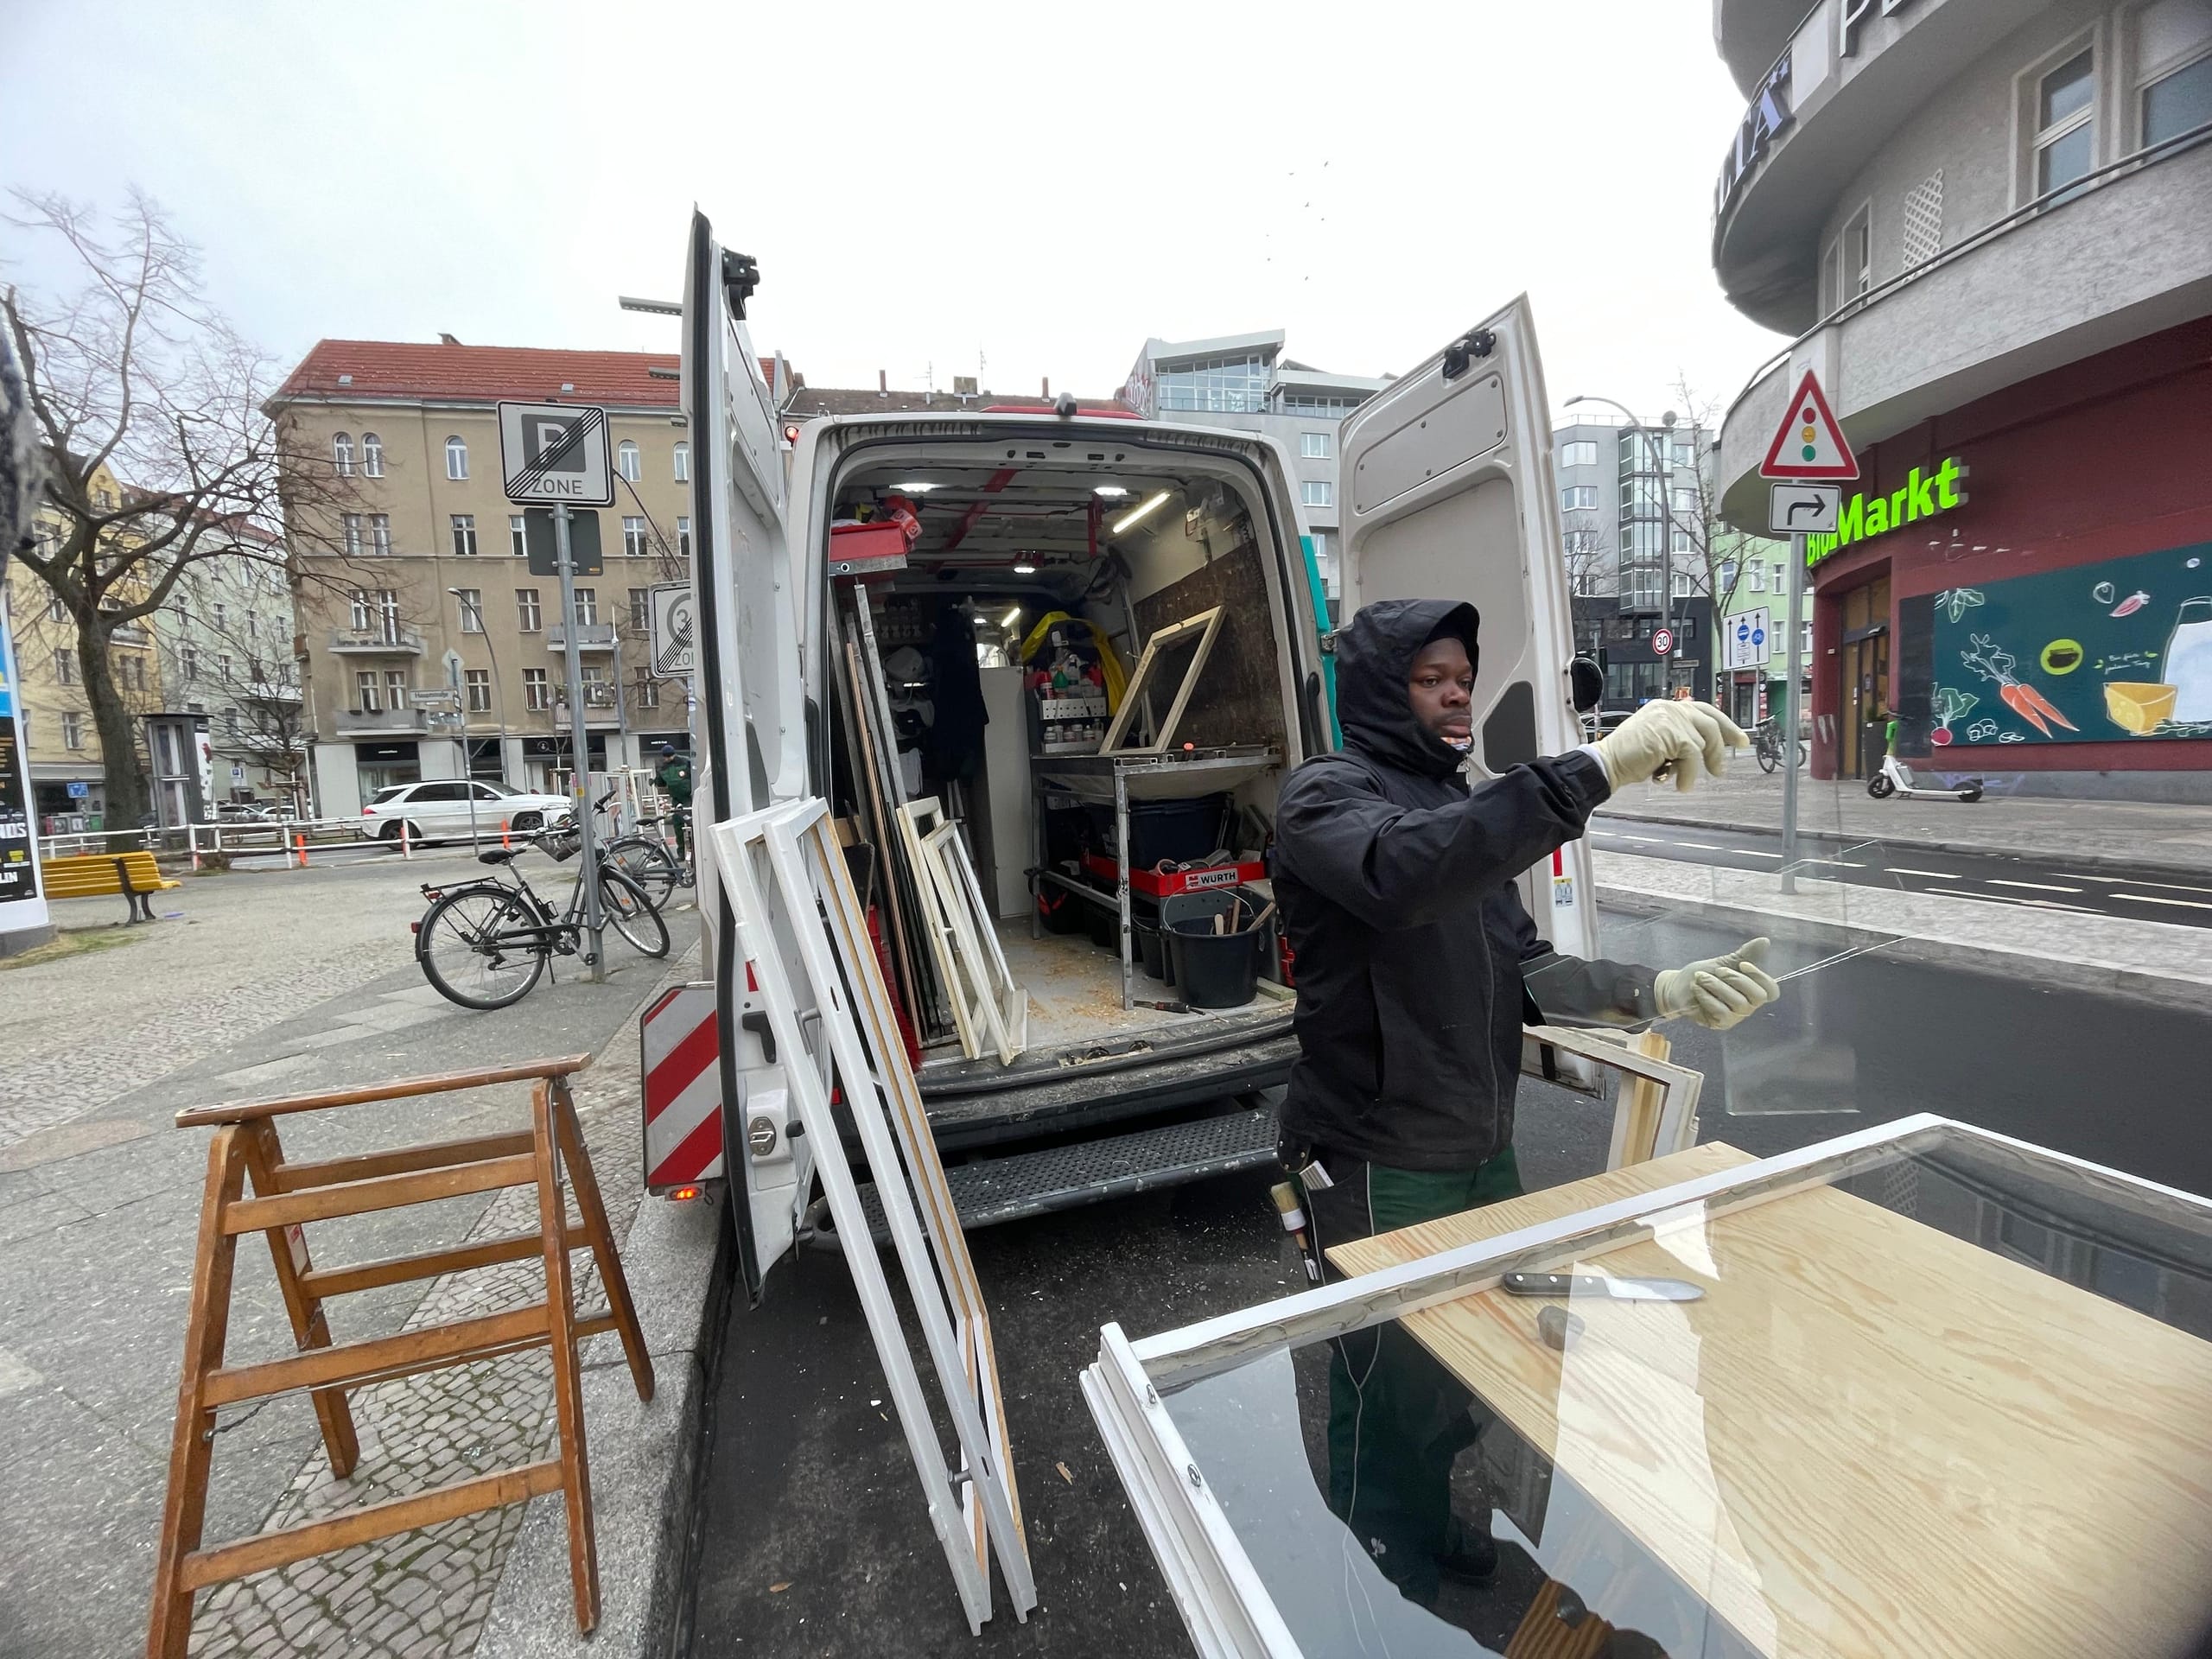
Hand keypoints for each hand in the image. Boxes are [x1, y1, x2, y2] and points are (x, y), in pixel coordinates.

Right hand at [1592, 701, 1749, 792]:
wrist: (1607, 763)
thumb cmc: (1627, 757)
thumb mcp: (1657, 741)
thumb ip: (1677, 737)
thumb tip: (1705, 747)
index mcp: (1666, 707)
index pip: (1703, 710)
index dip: (1724, 724)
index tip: (1738, 738)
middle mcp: (1670, 708)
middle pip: (1710, 722)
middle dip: (1723, 743)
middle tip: (1727, 762)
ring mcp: (1670, 720)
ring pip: (1703, 742)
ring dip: (1698, 765)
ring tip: (1685, 781)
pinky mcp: (1671, 735)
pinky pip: (1693, 757)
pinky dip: (1688, 774)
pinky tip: (1680, 785)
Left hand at [1652, 938, 1779, 1029]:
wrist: (1678, 987)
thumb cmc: (1705, 974)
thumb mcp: (1724, 962)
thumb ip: (1745, 954)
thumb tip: (1765, 941)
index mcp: (1753, 990)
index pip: (1772, 990)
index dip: (1761, 977)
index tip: (1743, 964)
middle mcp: (1749, 1006)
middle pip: (1758, 996)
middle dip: (1737, 979)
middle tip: (1718, 970)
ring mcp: (1736, 1016)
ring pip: (1738, 1003)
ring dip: (1717, 986)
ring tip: (1700, 977)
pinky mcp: (1721, 1023)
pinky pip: (1721, 1011)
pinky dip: (1707, 997)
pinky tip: (1697, 988)